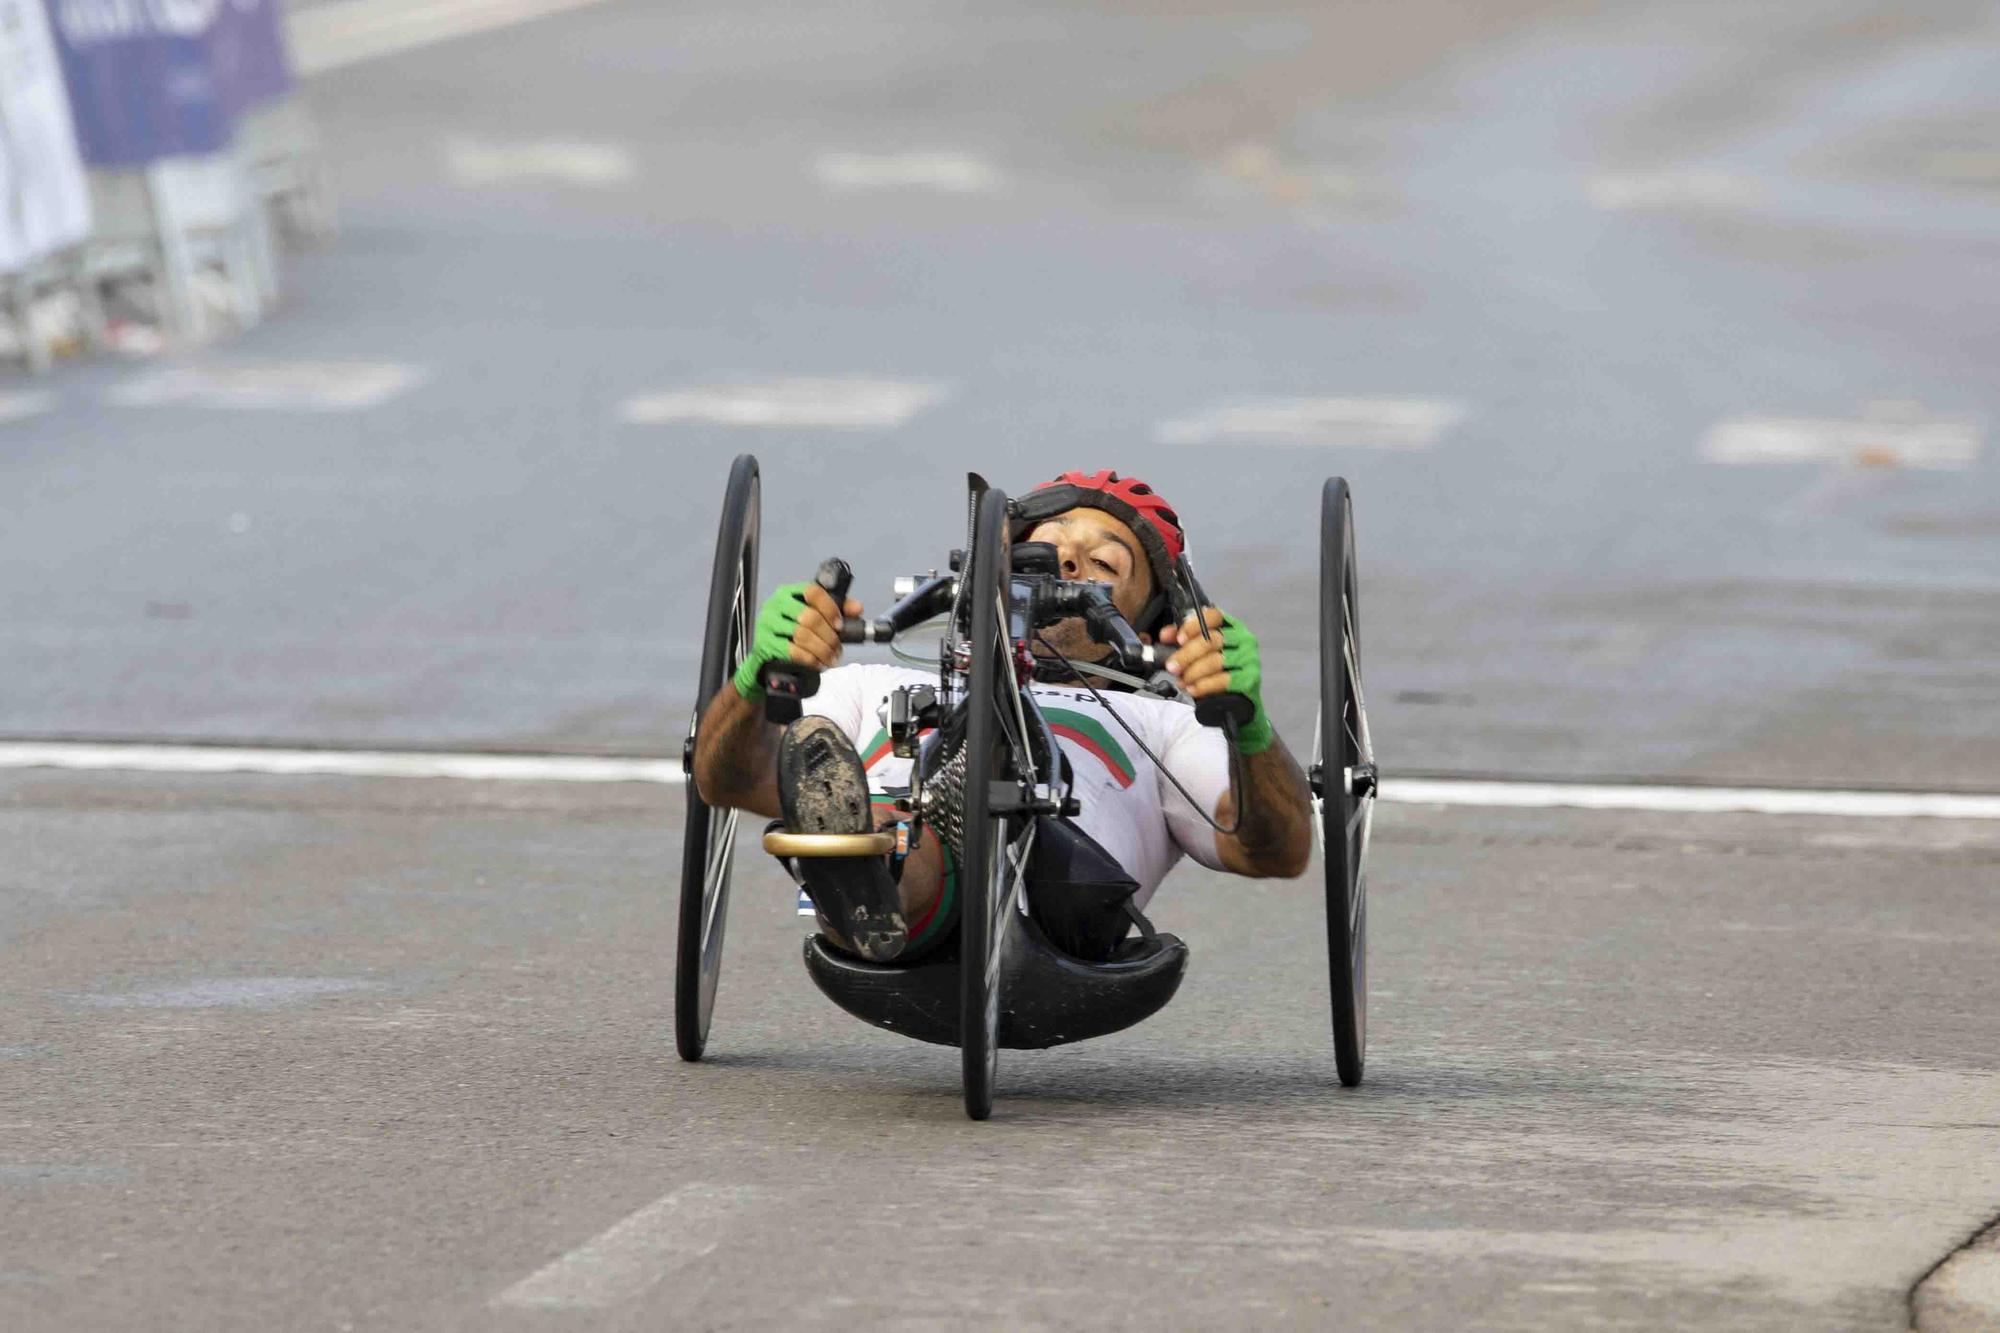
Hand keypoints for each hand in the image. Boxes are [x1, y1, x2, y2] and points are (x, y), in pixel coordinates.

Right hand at [730, 580, 863, 698]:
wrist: (766, 658)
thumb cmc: (792, 633)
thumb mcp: (814, 618)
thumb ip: (837, 610)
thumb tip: (857, 608)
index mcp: (790, 593)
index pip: (812, 591)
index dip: (830, 608)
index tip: (840, 624)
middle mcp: (776, 604)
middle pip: (809, 616)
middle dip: (828, 635)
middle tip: (837, 648)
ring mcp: (768, 623)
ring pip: (802, 635)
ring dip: (822, 650)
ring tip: (830, 658)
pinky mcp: (764, 643)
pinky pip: (792, 651)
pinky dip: (809, 659)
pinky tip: (817, 663)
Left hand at [1161, 607, 1273, 752]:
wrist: (1234, 702)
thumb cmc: (1214, 671)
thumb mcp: (1197, 652)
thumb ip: (1181, 640)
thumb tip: (1166, 635)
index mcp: (1229, 626)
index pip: (1214, 616)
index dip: (1193, 626)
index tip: (1178, 639)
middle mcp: (1242, 638)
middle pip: (1211, 640)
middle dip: (1186, 655)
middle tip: (1172, 666)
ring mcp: (1248, 658)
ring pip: (1216, 661)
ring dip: (1194, 672)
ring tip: (1183, 681)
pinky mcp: (1250, 678)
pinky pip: (1223, 680)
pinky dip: (1204, 685)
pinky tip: (1193, 689)